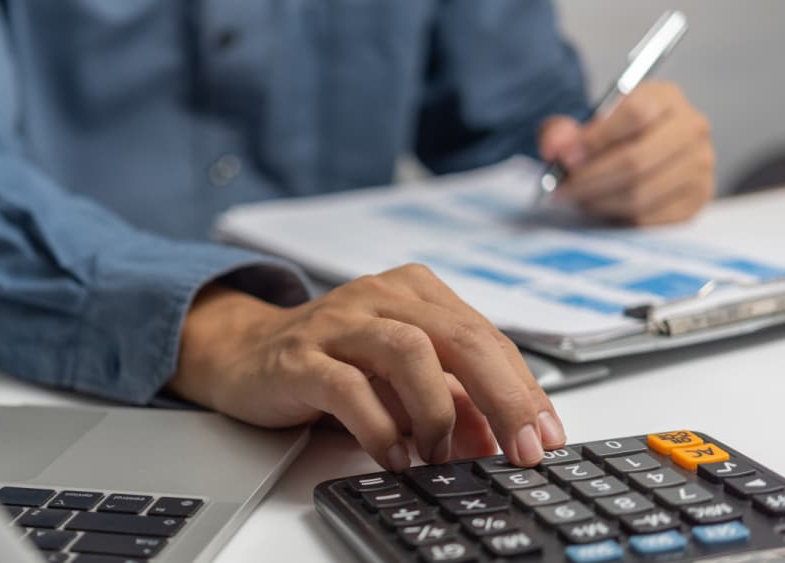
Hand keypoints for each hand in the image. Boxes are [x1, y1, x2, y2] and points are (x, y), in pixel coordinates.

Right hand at [168, 265, 565, 470]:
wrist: (243, 353)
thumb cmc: (329, 362)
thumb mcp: (399, 379)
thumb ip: (449, 399)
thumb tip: (499, 439)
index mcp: (414, 291)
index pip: (486, 336)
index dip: (523, 389)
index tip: (546, 436)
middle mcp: (380, 295)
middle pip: (461, 338)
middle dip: (504, 398)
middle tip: (523, 450)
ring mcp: (338, 321)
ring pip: (409, 351)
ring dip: (438, 412)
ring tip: (441, 456)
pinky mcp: (300, 356)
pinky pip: (350, 388)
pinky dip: (381, 428)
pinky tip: (394, 456)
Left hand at [539, 80, 714, 225]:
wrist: (637, 155)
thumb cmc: (609, 139)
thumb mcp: (581, 126)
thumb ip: (561, 132)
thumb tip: (555, 148)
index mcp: (665, 98)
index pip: (636, 113)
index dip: (596, 139)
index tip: (566, 158)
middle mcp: (691, 128)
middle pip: (637, 159)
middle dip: (590, 179)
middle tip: (562, 188)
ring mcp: (700, 165)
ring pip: (641, 192)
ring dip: (599, 200)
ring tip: (578, 197)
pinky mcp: (697, 199)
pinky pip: (650, 217)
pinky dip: (617, 216)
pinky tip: (601, 206)